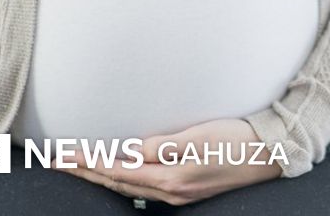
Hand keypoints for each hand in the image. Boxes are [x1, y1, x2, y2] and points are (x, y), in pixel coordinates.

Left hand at [56, 119, 281, 205]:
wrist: (271, 153)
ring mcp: (180, 192)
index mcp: (171, 177)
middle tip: (57, 164)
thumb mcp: (200, 136)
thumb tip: (132, 151)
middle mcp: (172, 190)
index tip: (62, 157)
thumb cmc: (239, 140)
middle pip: (117, 182)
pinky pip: (144, 187)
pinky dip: (123, 180)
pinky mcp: (188, 188)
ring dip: (101, 177)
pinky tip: (119, 175)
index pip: (117, 170)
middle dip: (85, 172)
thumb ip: (164, 145)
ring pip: (128, 186)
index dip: (87, 163)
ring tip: (79, 168)